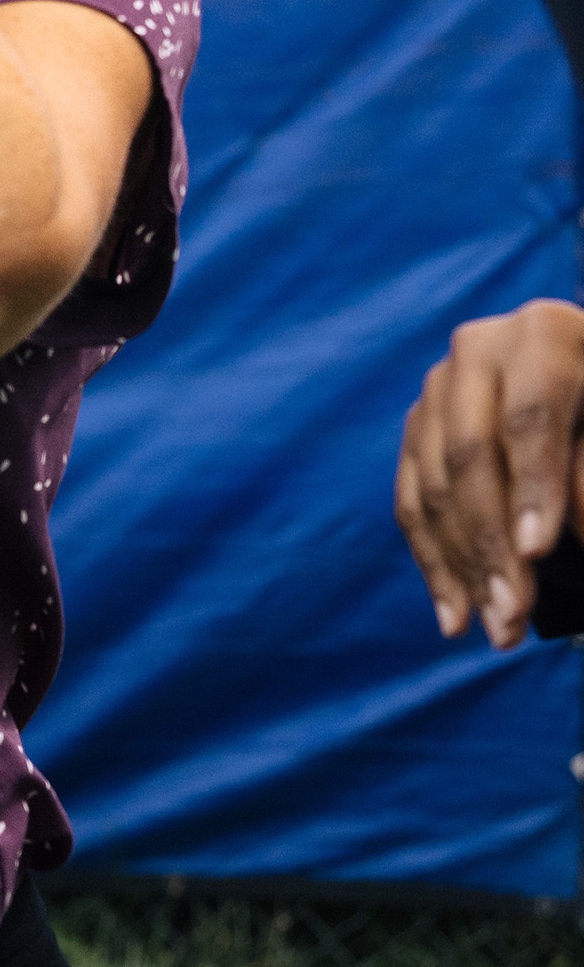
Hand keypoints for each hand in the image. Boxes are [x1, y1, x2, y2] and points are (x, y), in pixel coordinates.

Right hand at [398, 299, 582, 646]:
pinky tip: (456, 616)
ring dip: (464, 568)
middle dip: (492, 543)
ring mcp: (438, 390)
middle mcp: (477, 351)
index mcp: (543, 334)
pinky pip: (412, 502)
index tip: (539, 551)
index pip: (530, 416)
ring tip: (500, 632)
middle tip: (515, 613)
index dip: (534, 485)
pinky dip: (435, 564)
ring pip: (435, 486)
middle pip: (471, 455)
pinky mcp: (417, 430)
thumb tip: (554, 543)